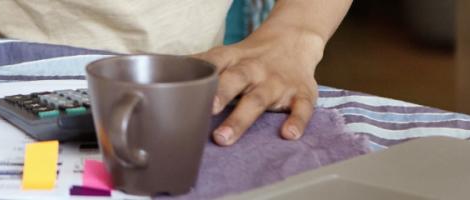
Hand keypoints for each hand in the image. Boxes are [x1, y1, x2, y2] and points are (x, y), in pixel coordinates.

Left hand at [193, 28, 325, 145]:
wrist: (294, 40)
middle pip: (236, 80)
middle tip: (205, 112)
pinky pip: (301, 108)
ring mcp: (278, 82)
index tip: (188, 88)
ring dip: (241, 119)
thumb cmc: (252, 57)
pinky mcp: (301, 94)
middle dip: (220, 95)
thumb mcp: (229, 55)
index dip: (203, 72)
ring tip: (224, 137)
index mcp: (235, 58)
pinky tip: (288, 134)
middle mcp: (255, 69)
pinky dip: (296, 121)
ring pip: (259, 99)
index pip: (216, 60)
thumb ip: (204, 67)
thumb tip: (168, 74)